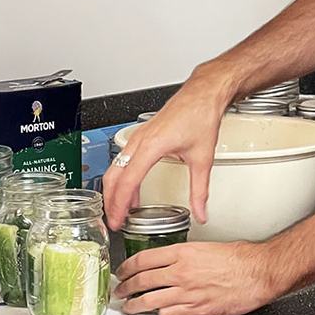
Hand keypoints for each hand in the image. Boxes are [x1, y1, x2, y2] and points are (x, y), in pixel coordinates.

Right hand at [103, 68, 234, 229]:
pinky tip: (132, 189)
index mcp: (151, 146)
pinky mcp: (142, 134)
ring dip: (114, 189)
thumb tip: (201, 211)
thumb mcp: (202, 158)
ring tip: (120, 209)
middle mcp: (140, 140)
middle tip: (114, 221)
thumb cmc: (201, 115)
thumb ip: (200, 190)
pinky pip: (124, 158)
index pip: (127, 181)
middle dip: (110, 201)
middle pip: (114, 176)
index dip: (120, 204)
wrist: (203, 94)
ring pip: (116, 166)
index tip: (118, 221)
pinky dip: (122, 176)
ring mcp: (139, 136)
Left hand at [113, 241, 279, 314]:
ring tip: (129, 308)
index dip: (127, 267)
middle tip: (120, 291)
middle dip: (126, 288)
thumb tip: (173, 262)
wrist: (258, 273)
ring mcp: (187, 292)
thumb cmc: (240, 258)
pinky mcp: (197, 310)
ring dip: (136, 306)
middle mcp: (181, 272)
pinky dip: (160, 314)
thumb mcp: (207, 247)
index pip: (144, 259)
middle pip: (142, 281)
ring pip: (150, 301)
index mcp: (183, 252)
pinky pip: (169, 314)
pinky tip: (158, 313)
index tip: (122, 271)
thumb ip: (186, 255)